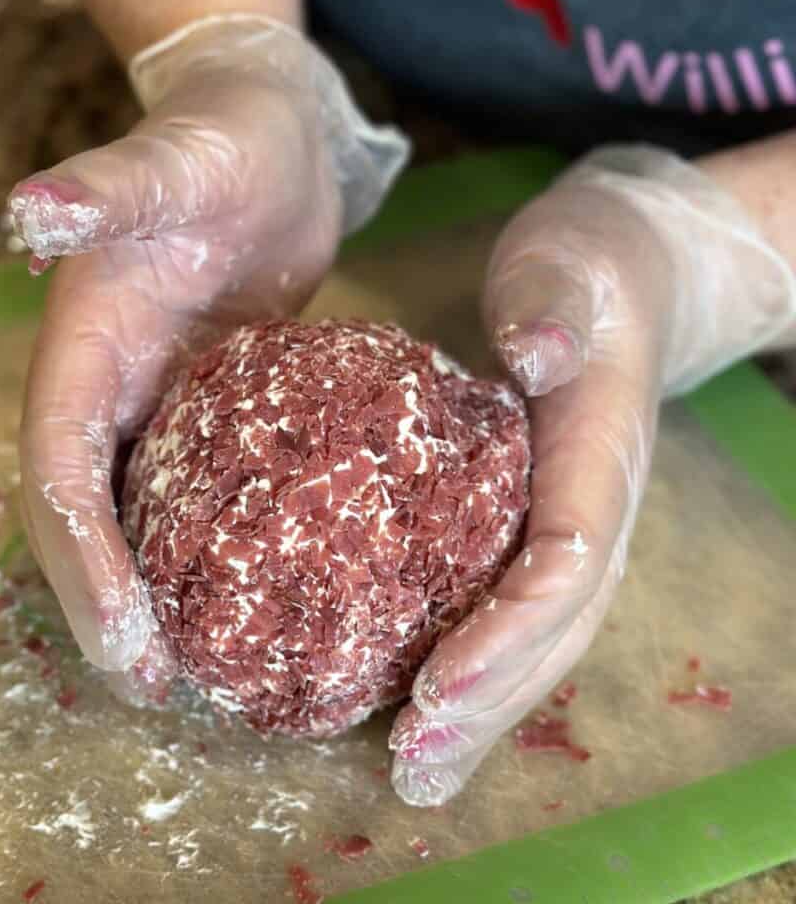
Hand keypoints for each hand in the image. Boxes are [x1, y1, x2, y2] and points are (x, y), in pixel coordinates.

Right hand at [7, 16, 407, 703]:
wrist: (268, 131)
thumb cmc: (220, 141)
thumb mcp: (168, 163)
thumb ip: (104, 190)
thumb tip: (25, 211)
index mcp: (82, 350)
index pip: (60, 478)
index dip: (83, 566)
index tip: (128, 646)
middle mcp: (111, 389)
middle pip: (90, 520)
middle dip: (111, 607)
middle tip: (160, 688)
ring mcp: (165, 402)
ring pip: (142, 517)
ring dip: (158, 594)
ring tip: (202, 668)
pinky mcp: (220, 406)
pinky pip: (206, 492)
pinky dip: (218, 548)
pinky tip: (261, 589)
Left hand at [390, 145, 795, 805]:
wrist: (618, 276)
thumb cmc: (582, 268)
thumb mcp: (564, 263)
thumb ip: (551, 305)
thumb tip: (538, 355)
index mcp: (599, 454)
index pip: (566, 562)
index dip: (508, 631)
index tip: (439, 683)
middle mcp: (593, 508)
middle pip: (554, 629)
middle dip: (488, 701)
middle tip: (413, 761)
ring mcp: (567, 523)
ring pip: (539, 637)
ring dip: (482, 710)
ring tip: (416, 769)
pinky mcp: (533, 524)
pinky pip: (511, 610)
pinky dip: (475, 668)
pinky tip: (426, 710)